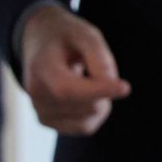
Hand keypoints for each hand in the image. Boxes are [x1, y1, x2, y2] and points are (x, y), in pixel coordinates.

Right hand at [18, 3, 129, 134]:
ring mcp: (40, 111)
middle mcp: (36, 94)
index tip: (125, 87)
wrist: (39, 43)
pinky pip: (86, 127)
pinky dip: (95, 113)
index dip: (98, 91)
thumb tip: (112, 85)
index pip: (68, 89)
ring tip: (87, 78)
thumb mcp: (85, 34)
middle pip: (88, 105)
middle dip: (104, 89)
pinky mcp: (49, 122)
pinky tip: (86, 94)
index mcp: (41, 68)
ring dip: (101, 101)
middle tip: (96, 66)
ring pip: (90, 118)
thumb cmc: (66, 37)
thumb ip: (99, 57)